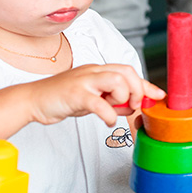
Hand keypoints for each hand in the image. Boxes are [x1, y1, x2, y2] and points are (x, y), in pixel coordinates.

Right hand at [27, 64, 163, 127]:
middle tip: (135, 106)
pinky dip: (109, 114)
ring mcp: (83, 81)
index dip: (146, 84)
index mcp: (98, 71)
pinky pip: (98, 102)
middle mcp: (92, 72)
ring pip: (116, 80)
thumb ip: (114, 102)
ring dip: (123, 97)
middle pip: (126, 72)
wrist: (32, 100)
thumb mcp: (93, 100)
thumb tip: (134, 107)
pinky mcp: (74, 94)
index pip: (129, 72)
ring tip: (116, 110)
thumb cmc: (63, 99)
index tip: (159, 96)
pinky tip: (108, 121)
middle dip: (138, 89)